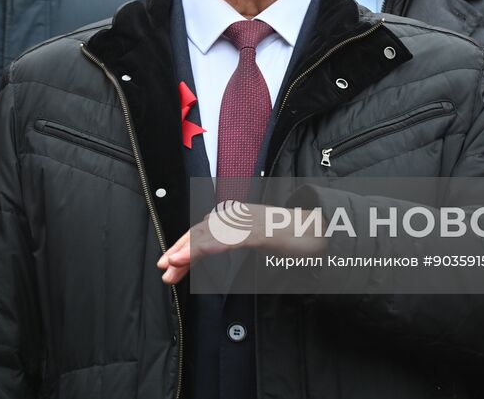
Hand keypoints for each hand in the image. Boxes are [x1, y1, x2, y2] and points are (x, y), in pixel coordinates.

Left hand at [156, 201, 327, 283]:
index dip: (183, 246)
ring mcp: (249, 222)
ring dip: (189, 251)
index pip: (202, 230)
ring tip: (172, 265)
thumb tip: (209, 248)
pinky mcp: (260, 232)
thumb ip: (233, 239)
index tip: (167, 264)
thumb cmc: (290, 236)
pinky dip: (210, 247)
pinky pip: (230, 240)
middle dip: (180, 251)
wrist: (320, 231)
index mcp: (236, 216)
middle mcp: (238, 215)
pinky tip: (198, 256)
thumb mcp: (256, 238)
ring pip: (211, 236)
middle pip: (202, 232)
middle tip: (163, 269)